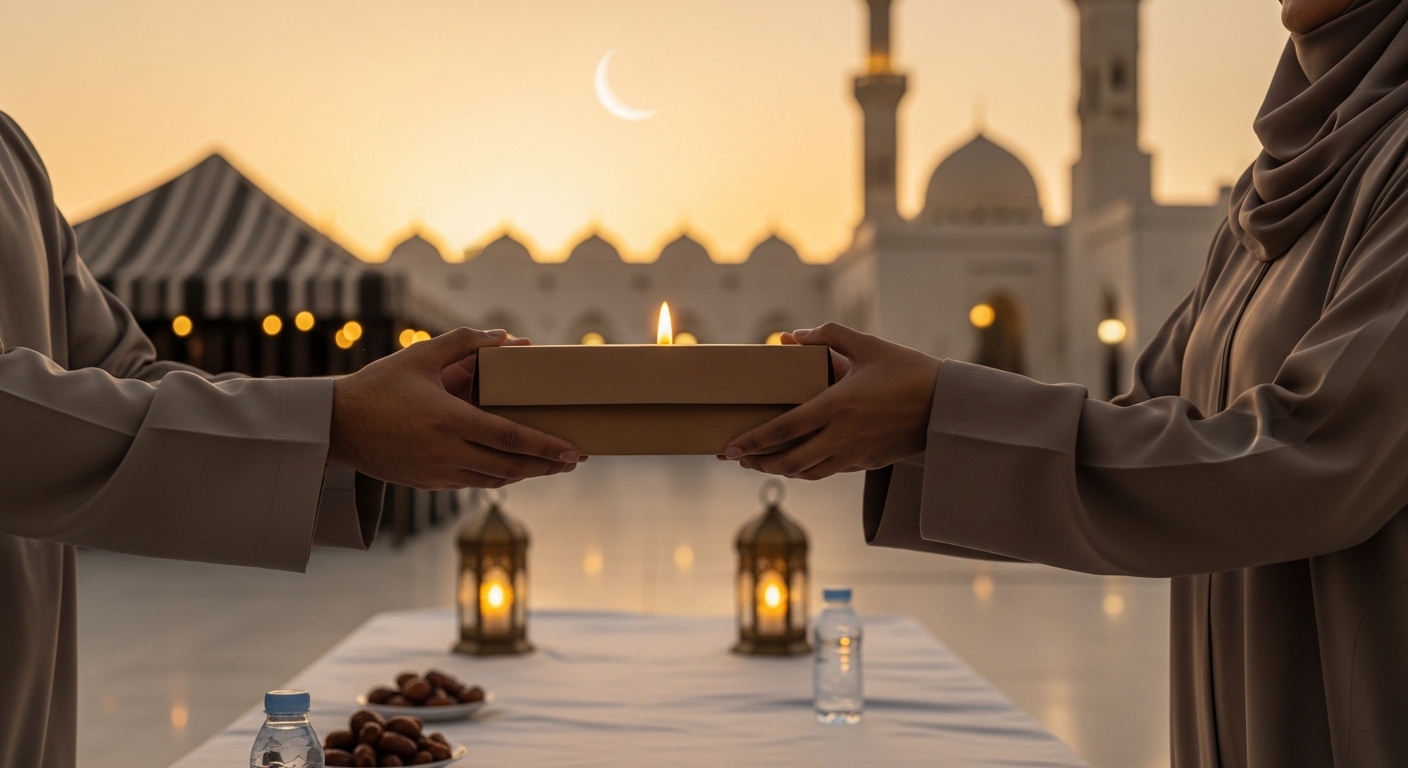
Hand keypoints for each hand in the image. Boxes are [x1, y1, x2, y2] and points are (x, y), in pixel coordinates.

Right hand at [328, 328, 581, 489]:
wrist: (335, 425)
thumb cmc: (379, 386)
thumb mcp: (421, 355)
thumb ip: (465, 342)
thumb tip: (508, 338)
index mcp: (448, 420)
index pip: (510, 438)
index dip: (546, 447)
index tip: (572, 450)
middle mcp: (446, 452)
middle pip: (510, 467)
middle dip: (547, 465)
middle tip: (573, 460)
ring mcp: (436, 473)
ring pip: (494, 480)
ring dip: (526, 474)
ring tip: (550, 466)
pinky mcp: (427, 483)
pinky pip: (472, 483)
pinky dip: (497, 477)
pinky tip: (511, 468)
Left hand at [721, 323, 940, 479]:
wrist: (949, 405)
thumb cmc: (909, 370)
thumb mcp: (868, 345)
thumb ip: (827, 336)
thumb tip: (792, 336)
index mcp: (837, 406)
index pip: (784, 430)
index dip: (752, 442)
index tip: (728, 447)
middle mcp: (843, 435)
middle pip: (789, 461)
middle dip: (758, 462)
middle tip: (737, 457)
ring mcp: (856, 453)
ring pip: (807, 472)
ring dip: (780, 469)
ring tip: (761, 462)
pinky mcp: (868, 463)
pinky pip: (829, 471)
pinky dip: (807, 469)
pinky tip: (797, 461)